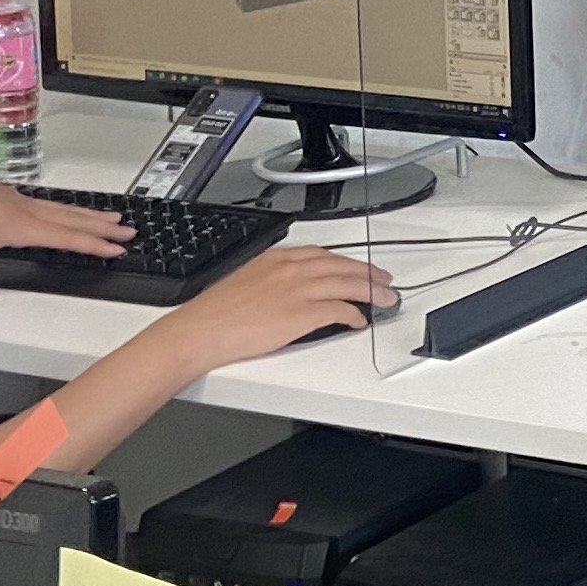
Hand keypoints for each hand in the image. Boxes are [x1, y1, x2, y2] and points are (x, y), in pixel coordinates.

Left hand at [0, 160, 126, 315]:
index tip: (117, 248)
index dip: (94, 244)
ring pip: (60, 208)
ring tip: (106, 216)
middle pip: (72, 218)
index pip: (67, 236)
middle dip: (101, 226)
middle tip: (127, 230)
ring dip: (85, 214)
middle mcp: (23, 209)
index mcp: (21, 225)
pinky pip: (44, 203)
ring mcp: (14, 200)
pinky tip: (57, 211)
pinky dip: (61, 209)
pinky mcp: (2, 195)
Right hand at [164, 244, 395, 369]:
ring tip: (386, 299)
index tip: (359, 266)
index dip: (347, 261)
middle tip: (385, 280)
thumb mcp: (245, 281)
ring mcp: (298, 290)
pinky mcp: (301, 314)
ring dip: (371, 292)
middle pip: (342, 266)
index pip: (323, 254)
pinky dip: (353, 315)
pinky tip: (359, 321)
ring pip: (347, 285)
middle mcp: (290, 269)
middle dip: (368, 273)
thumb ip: (271, 280)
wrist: (201, 330)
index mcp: (276, 259)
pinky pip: (339, 310)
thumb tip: (287, 291)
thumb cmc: (215, 313)